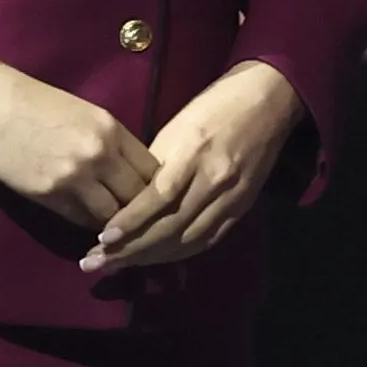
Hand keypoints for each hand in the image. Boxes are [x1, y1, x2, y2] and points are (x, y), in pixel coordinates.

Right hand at [0, 56, 155, 237]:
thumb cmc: (41, 106)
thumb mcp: (90, 116)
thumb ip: (115, 144)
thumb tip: (135, 174)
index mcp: (113, 131)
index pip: (153, 170)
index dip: (155, 187)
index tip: (153, 196)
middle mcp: (100, 155)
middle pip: (138, 196)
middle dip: (140, 208)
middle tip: (138, 218)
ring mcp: (74, 177)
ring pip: (112, 215)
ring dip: (114, 222)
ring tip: (115, 227)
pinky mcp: (49, 195)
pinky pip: (81, 219)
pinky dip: (88, 223)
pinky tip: (90, 223)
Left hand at [84, 59, 299, 276]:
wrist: (270, 101)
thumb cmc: (214, 107)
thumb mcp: (176, 128)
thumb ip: (155, 168)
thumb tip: (129, 202)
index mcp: (195, 152)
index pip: (159, 197)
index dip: (130, 222)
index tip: (101, 240)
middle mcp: (215, 179)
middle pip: (171, 226)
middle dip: (131, 250)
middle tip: (96, 263)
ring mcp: (233, 196)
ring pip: (188, 239)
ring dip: (151, 257)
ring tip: (118, 266)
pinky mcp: (244, 206)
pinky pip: (209, 239)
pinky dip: (180, 253)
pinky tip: (156, 259)